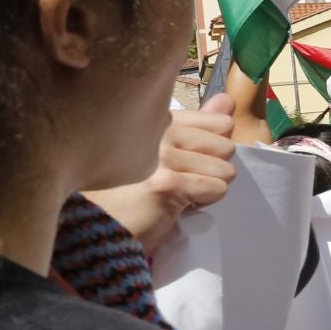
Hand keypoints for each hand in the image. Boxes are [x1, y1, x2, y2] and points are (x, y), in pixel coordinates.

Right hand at [87, 93, 239, 253]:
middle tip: (180, 182)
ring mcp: (162, 156)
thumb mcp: (168, 152)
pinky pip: (217, 189)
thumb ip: (201, 126)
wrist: (102, 228)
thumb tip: (228, 100)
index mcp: (160, 119)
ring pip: (225, 170)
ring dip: (206, 189)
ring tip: (176, 194)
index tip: (185, 164)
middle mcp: (159, 131)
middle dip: (211, 171)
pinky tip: (175, 205)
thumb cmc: (133, 191)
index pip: (222, 123)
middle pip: (227, 147)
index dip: (212, 150)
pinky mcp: (167, 183)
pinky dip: (203, 203)